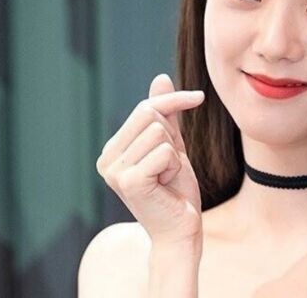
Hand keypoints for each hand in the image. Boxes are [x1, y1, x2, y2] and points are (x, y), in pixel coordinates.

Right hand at [96, 73, 204, 246]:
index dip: (174, 100)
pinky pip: (165, 152)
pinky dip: (175, 166)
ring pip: (159, 133)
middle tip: (170, 165)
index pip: (145, 108)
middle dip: (172, 136)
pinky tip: (167, 185)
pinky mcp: (129, 182)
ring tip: (167, 177)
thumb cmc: (176, 190)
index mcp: (113, 150)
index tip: (200, 98)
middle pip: (150, 115)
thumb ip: (165, 114)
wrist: (181, 230)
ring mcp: (114, 171)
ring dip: (174, 155)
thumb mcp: (172, 145)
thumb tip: (160, 78)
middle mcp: (106, 159)